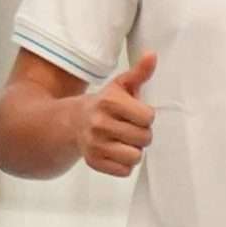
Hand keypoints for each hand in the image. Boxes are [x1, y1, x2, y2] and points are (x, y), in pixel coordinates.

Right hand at [77, 51, 158, 177]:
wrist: (73, 122)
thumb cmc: (105, 104)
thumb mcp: (121, 86)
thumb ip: (139, 72)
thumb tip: (152, 55)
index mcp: (109, 102)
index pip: (148, 117)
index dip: (146, 116)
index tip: (136, 113)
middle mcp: (100, 124)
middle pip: (144, 138)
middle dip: (141, 134)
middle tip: (130, 128)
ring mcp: (95, 144)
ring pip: (135, 156)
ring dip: (134, 150)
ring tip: (124, 140)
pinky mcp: (94, 162)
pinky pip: (124, 170)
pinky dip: (124, 164)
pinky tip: (116, 151)